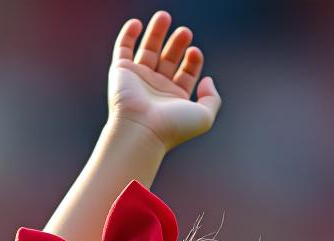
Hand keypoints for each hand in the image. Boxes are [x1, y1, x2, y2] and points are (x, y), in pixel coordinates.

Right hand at [108, 11, 221, 151]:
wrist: (141, 131)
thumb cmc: (171, 128)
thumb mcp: (203, 117)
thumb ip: (212, 99)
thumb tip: (207, 80)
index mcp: (174, 99)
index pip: (186, 74)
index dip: (193, 60)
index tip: (195, 52)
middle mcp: (156, 89)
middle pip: (168, 59)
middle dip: (177, 44)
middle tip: (185, 32)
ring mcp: (138, 80)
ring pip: (148, 50)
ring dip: (156, 33)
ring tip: (165, 16)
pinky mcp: (121, 72)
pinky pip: (122, 49)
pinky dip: (128, 35)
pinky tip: (137, 23)